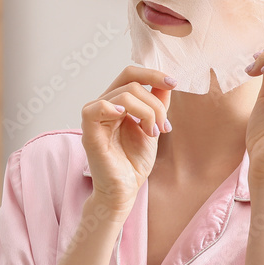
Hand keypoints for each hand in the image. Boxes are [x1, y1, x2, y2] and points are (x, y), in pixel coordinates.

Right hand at [81, 67, 173, 218]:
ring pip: (124, 95)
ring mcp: (95, 118)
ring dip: (147, 112)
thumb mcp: (153, 127)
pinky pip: (95, 108)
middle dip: (155, 102)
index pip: (131, 74)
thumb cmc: (134, 162)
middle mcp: (104, 105)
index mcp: (118, 102)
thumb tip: (165, 82)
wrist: (125, 190)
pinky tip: (125, 117)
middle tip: (164, 126)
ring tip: (152, 133)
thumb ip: (157, 104)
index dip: (153, 74)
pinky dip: (112, 108)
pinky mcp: (89, 132)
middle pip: (131, 82)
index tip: (174, 83)